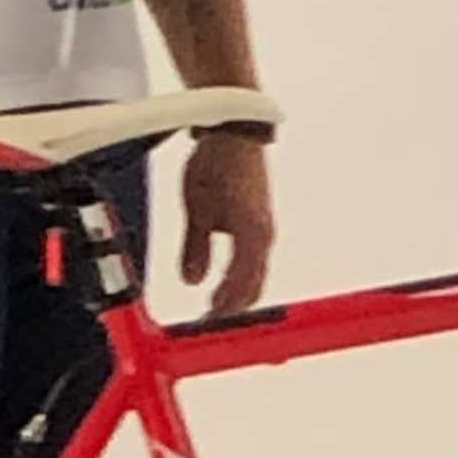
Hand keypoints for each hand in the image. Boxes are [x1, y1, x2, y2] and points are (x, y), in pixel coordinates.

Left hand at [178, 128, 276, 318]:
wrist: (236, 134)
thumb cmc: (218, 165)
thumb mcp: (197, 206)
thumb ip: (195, 247)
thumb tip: (192, 282)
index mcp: (252, 236)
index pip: (240, 288)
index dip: (222, 309)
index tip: (204, 323)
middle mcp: (264, 238)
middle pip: (253, 288)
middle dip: (231, 308)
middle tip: (207, 322)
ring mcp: (265, 231)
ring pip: (254, 276)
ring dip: (236, 294)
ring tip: (213, 306)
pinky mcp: (260, 223)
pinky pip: (253, 261)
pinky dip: (239, 277)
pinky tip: (222, 280)